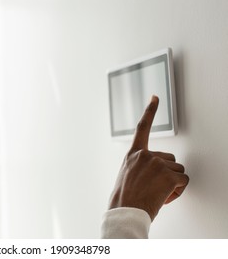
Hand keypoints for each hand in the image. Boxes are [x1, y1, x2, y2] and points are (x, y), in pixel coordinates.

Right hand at [108, 95, 188, 220]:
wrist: (124, 213)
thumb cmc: (124, 199)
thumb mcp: (127, 176)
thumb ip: (140, 166)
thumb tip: (155, 171)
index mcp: (133, 154)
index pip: (142, 127)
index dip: (150, 111)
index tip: (155, 97)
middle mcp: (145, 155)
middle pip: (170, 158)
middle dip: (167, 173)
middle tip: (155, 187)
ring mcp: (157, 164)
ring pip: (178, 170)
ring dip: (173, 182)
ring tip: (158, 193)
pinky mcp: (168, 175)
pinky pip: (184, 181)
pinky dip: (178, 191)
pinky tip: (165, 197)